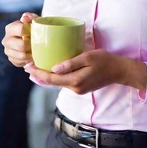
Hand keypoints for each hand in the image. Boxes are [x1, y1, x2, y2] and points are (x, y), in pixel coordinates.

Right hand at [2, 12, 38, 66]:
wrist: (29, 39)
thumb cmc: (31, 28)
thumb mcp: (33, 20)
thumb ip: (30, 17)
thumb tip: (25, 18)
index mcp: (10, 28)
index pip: (21, 30)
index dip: (30, 32)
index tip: (36, 33)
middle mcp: (6, 40)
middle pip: (21, 45)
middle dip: (31, 45)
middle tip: (36, 44)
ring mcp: (7, 51)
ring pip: (22, 55)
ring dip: (30, 54)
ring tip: (35, 50)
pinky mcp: (11, 59)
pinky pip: (21, 62)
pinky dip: (28, 60)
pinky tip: (30, 55)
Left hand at [24, 49, 146, 93]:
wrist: (119, 71)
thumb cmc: (104, 60)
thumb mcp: (87, 58)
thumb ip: (70, 63)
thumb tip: (53, 68)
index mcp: (75, 81)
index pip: (51, 78)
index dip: (38, 73)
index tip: (28, 66)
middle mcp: (75, 88)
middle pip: (52, 82)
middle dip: (39, 75)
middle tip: (27, 67)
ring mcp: (78, 89)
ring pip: (57, 83)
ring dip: (46, 77)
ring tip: (35, 68)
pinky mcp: (80, 87)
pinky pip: (63, 83)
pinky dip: (55, 78)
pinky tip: (50, 71)